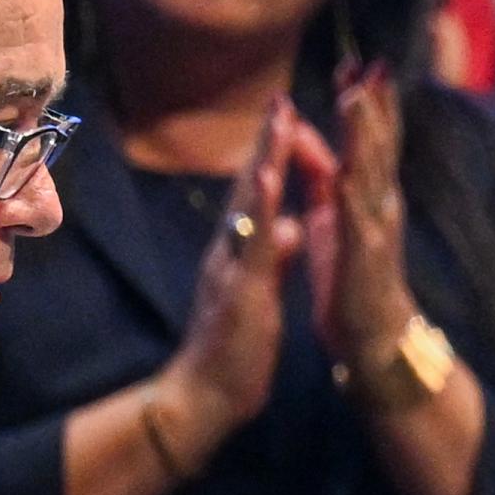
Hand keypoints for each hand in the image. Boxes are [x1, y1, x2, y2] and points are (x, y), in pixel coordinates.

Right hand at [146, 96, 310, 457]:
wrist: (205, 397)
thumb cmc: (235, 349)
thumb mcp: (261, 294)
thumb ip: (273, 258)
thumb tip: (289, 227)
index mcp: (240, 251)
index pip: (257, 195)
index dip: (272, 156)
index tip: (287, 116)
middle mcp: (229, 250)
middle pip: (248, 186)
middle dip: (266, 142)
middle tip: (281, 97)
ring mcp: (229, 267)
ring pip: (246, 206)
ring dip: (262, 160)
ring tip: (278, 120)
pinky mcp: (237, 290)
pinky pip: (249, 245)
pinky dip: (257, 211)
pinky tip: (266, 180)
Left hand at [303, 63, 417, 374]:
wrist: (371, 335)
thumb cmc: (350, 275)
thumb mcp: (331, 214)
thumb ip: (320, 173)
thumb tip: (303, 134)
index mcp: (366, 193)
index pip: (367, 137)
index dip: (363, 101)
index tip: (356, 64)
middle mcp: (378, 203)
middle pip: (377, 144)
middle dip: (373, 104)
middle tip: (370, 66)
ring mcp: (375, 229)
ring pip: (370, 174)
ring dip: (364, 137)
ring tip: (355, 101)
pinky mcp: (364, 259)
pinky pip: (357, 225)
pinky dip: (351, 199)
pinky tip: (346, 175)